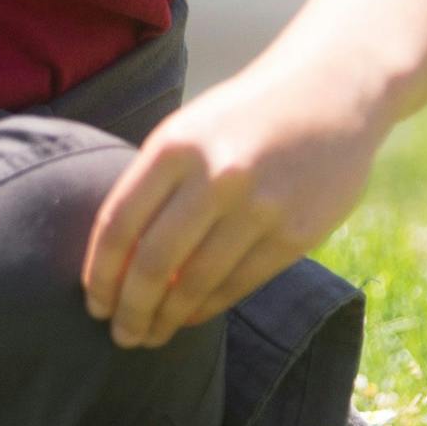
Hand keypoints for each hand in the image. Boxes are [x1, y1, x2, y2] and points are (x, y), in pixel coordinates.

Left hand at [83, 67, 388, 348]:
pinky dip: (207, 308)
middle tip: (120, 334)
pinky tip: (190, 316)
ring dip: (166, 319)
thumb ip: (157, 186)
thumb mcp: (191, 130)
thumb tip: (120, 263)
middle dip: (130, 310)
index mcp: (176, 145)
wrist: (333, 91)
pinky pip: (238, 285)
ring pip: (196, 283)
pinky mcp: (295, 234)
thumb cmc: (246, 116)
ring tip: (151, 334)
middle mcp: (215, 175)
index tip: (93, 303)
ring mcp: (259, 207)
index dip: (100, 274)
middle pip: (153, 263)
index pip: (119, 224)